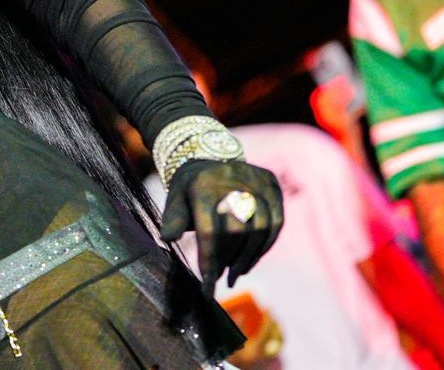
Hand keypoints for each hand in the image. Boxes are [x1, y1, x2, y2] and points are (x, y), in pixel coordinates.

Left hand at [160, 159, 283, 295]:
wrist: (209, 155)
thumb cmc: (189, 188)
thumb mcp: (175, 199)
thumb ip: (173, 219)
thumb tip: (167, 237)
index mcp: (202, 185)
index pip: (209, 231)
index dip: (209, 261)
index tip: (208, 287)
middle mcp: (232, 180)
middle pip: (236, 232)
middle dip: (228, 260)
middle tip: (219, 277)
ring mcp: (255, 180)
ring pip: (260, 229)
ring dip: (249, 257)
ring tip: (234, 274)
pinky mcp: (271, 183)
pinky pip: (276, 222)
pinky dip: (265, 245)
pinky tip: (250, 260)